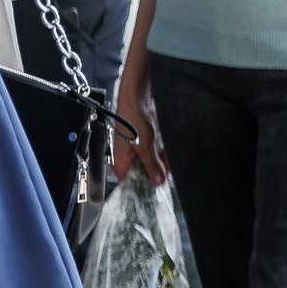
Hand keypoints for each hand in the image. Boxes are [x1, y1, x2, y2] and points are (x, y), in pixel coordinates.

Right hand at [113, 63, 166, 182]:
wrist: (138, 99)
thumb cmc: (133, 120)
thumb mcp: (145, 147)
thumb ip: (152, 165)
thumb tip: (158, 182)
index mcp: (119, 163)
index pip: (130, 183)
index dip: (143, 187)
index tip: (157, 188)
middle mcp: (127, 159)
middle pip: (142, 174)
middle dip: (156, 173)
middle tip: (166, 171)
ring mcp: (137, 151)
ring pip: (151, 165)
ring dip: (161, 164)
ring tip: (167, 160)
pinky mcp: (146, 143)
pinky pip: (155, 154)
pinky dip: (162, 155)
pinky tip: (167, 154)